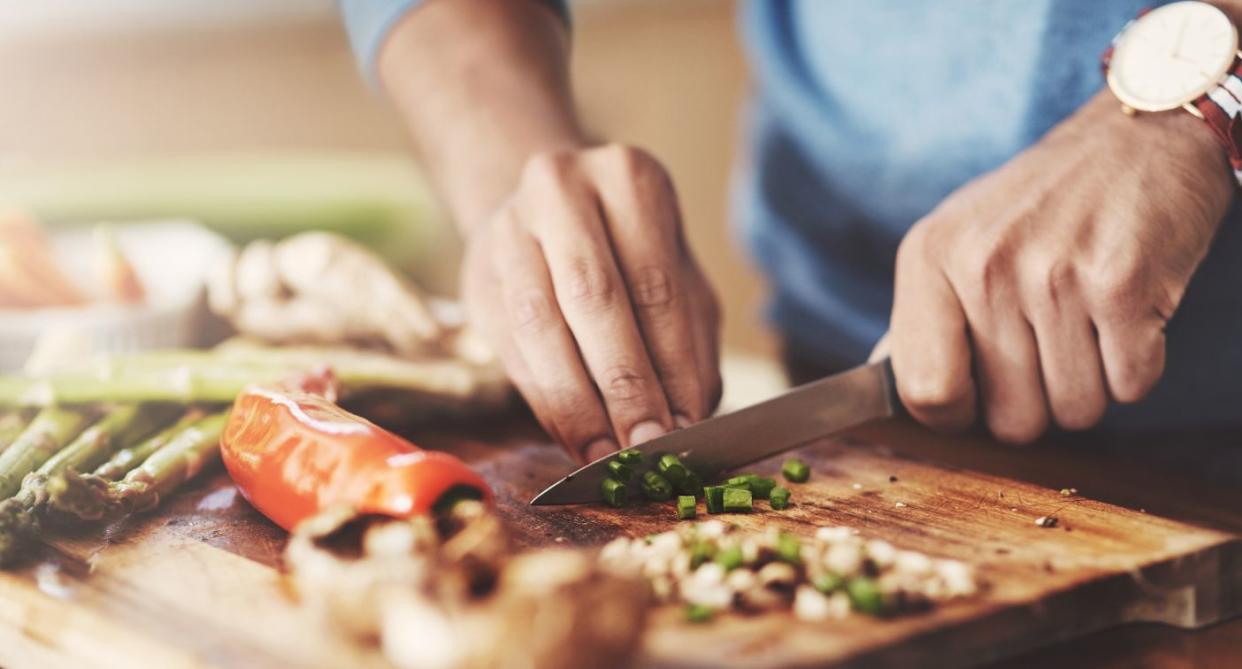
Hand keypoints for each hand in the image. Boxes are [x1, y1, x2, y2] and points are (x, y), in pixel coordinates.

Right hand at [461, 144, 721, 461]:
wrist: (546, 215)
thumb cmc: (631, 255)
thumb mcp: (677, 281)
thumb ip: (688, 345)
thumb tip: (687, 421)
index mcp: (629, 179)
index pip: (656, 285)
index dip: (670, 364)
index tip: (684, 427)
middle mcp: (561, 190)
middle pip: (594, 298)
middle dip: (623, 385)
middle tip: (646, 447)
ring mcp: (509, 229)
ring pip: (541, 325)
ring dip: (576, 402)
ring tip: (607, 454)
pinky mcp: (476, 276)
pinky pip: (510, 348)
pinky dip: (545, 401)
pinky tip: (573, 438)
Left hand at [887, 91, 1232, 442]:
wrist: (1138, 136)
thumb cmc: (1040, 203)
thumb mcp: (956, 239)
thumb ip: (920, 316)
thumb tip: (878, 379)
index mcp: (928, 256)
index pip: (924, 392)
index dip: (957, 415)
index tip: (979, 397)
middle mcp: (983, 265)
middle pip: (1010, 420)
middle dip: (1037, 402)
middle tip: (1050, 343)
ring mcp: (1053, 275)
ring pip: (1075, 411)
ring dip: (1091, 385)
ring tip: (1088, 321)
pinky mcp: (1123, 285)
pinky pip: (1130, 386)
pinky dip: (1136, 366)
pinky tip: (1125, 313)